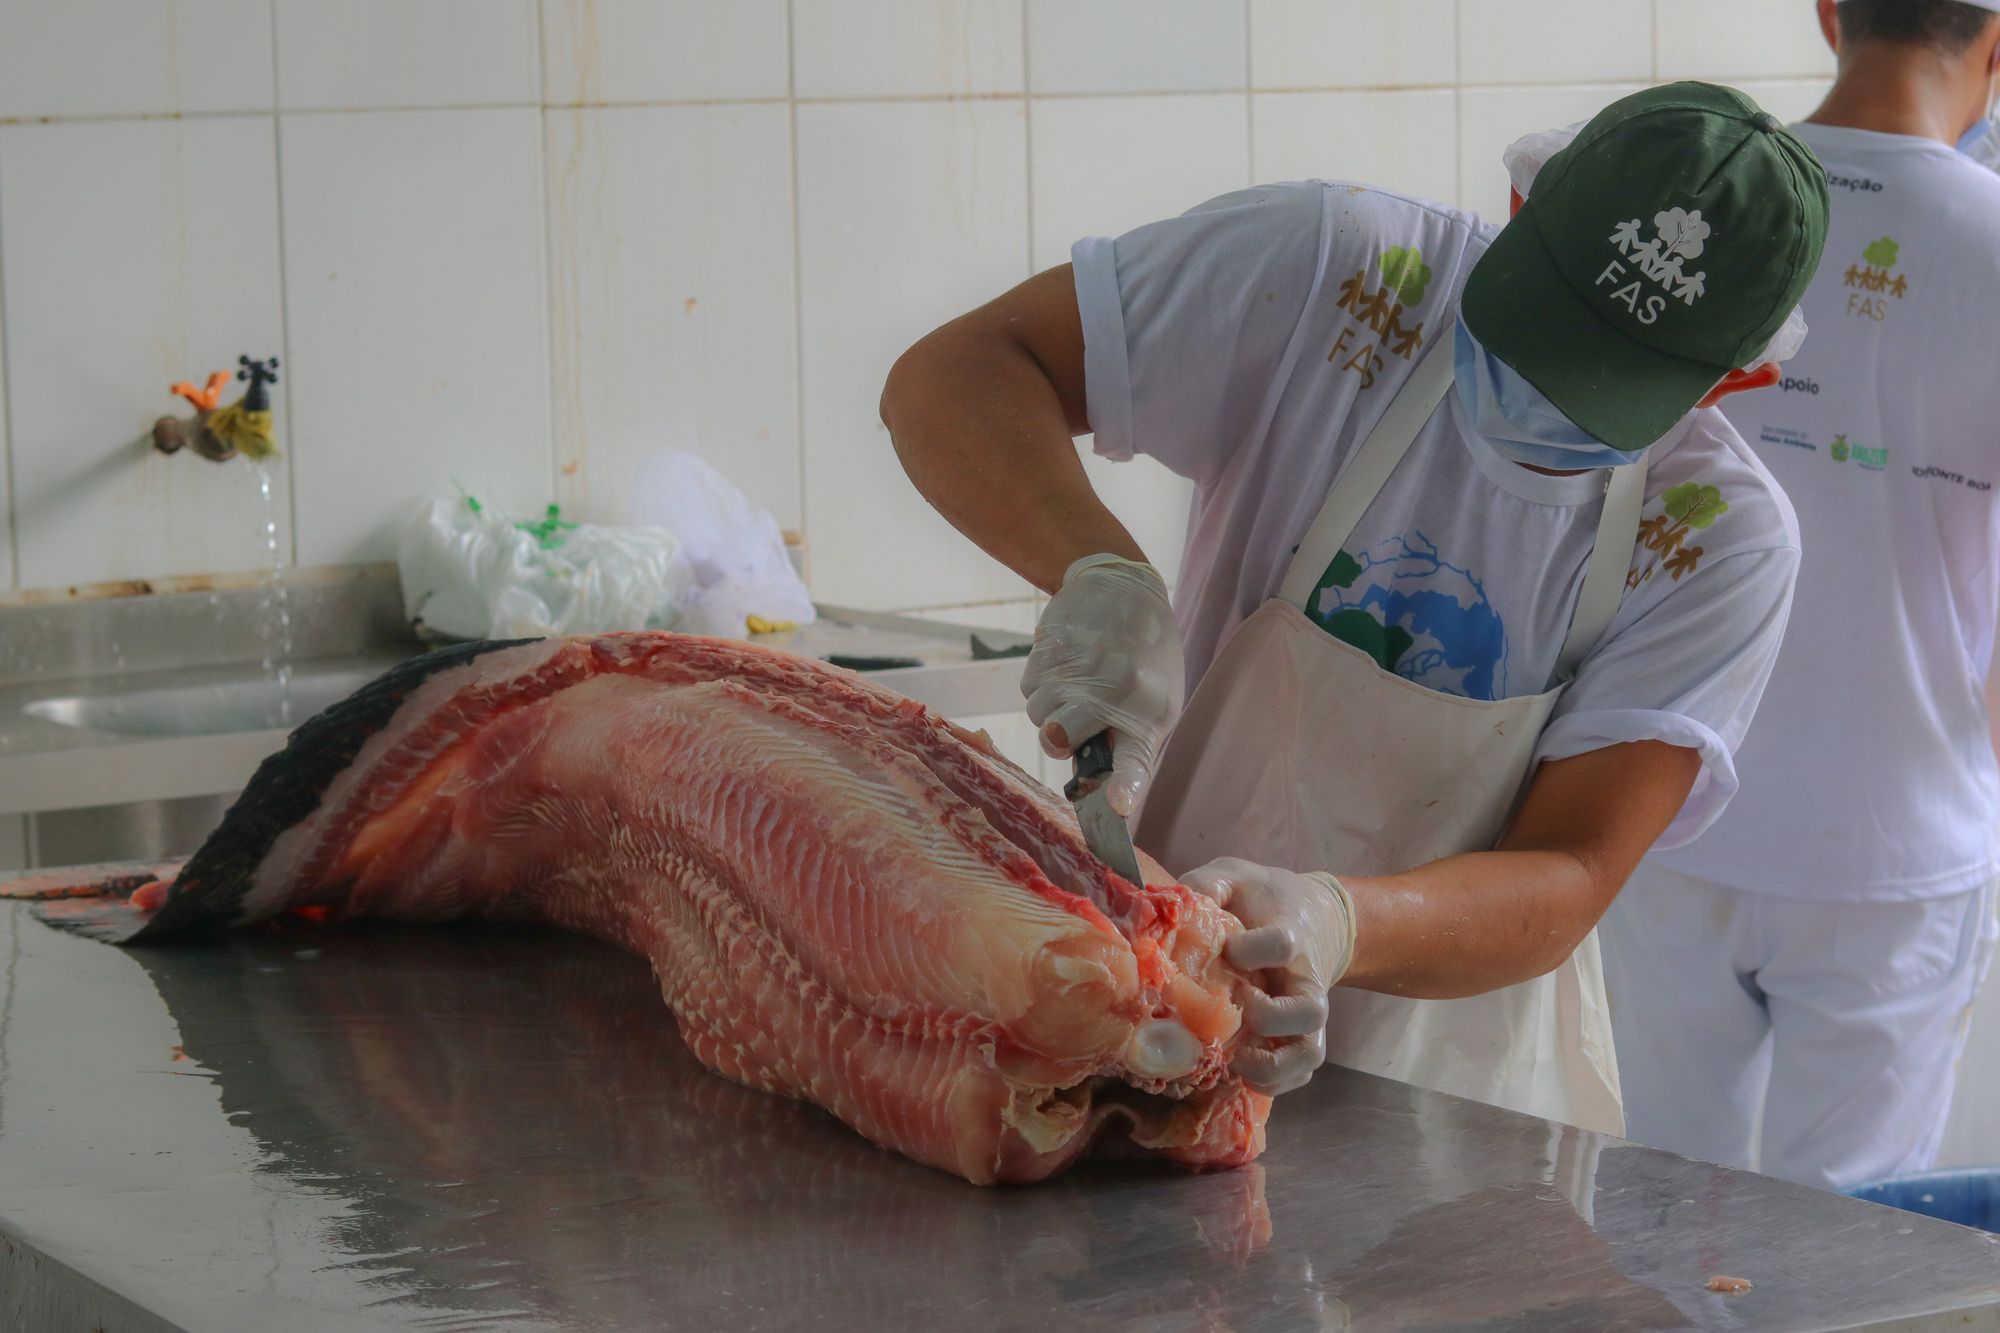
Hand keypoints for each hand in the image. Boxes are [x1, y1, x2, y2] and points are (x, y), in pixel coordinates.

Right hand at [1021, 555, 1183, 815]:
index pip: (1135, 759)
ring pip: (1037, 715)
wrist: (1122, 588)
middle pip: (1056, 740)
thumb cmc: (1144, 658)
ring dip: (1049, 708)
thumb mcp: (1155, 702)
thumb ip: (1127, 744)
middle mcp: (1114, 691)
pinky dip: (1041, 684)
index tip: (1116, 804)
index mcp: (1149, 712)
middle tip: (1074, 720)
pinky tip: (1065, 664)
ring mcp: (1078, 668)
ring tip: (1076, 682)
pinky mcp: (1050, 647)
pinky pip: (1027, 688)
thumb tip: (1093, 785)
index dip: (1123, 785)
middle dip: (1057, 737)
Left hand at [1182, 857, 1356, 1096]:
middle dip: (1269, 1017)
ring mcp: (1304, 1012)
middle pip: (1309, 1011)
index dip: (1254, 950)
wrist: (1312, 915)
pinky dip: (1277, 1081)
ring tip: (1237, 1061)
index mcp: (1292, 933)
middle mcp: (1305, 979)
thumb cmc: (1264, 897)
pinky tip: (1242, 1074)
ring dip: (1274, 1064)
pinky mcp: (1299, 1034)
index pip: (1283, 945)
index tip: (1229, 947)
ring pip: (1309, 1051)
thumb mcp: (1236, 876)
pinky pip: (1301, 1070)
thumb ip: (1208, 883)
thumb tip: (1171, 903)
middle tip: (1237, 1006)